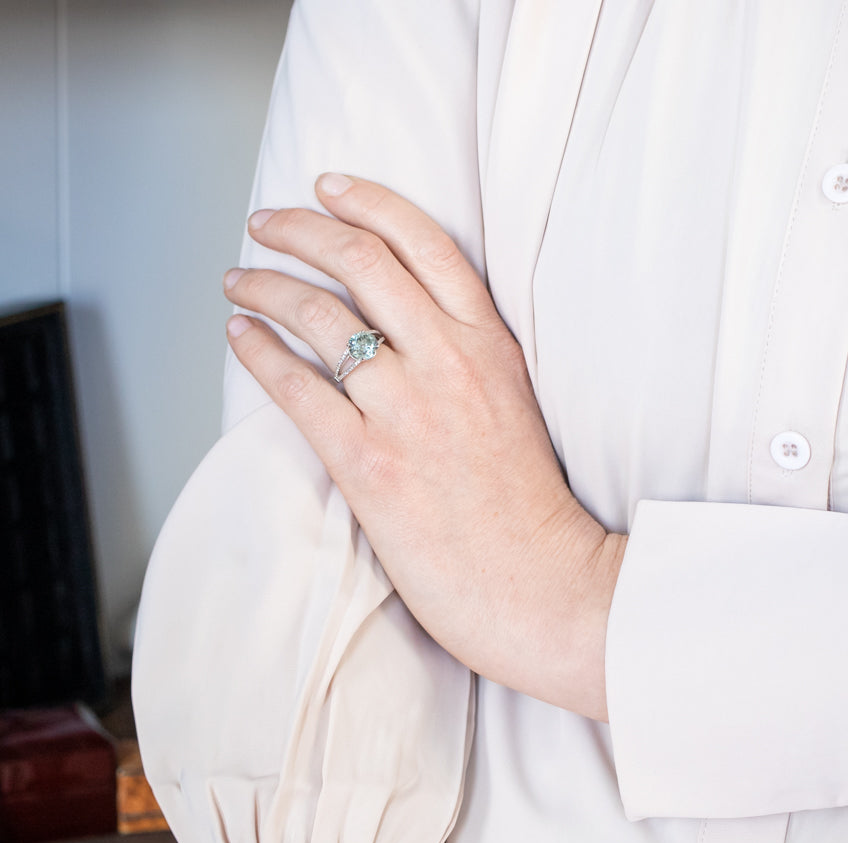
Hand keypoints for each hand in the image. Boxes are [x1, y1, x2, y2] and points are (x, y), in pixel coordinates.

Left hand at [223, 174, 623, 720]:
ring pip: (319, 315)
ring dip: (266, 285)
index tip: (328, 188)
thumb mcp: (516, 403)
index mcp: (490, 343)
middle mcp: (447, 362)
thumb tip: (405, 322)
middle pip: (361, 261)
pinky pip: (296, 387)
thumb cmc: (528, 504)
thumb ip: (469, 354)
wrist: (539, 582)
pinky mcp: (369, 463)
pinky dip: (257, 352)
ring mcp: (406, 410)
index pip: (423, 243)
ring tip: (239, 279)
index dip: (367, 203)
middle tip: (267, 223)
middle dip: (300, 229)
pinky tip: (239, 335)